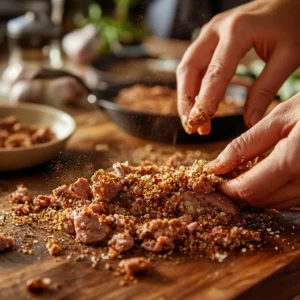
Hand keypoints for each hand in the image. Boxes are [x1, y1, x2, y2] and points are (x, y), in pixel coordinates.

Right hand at [177, 0, 299, 134]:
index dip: (204, 102)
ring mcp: (211, 31)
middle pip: (189, 68)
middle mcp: (217, 29)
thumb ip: (266, 90)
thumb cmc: (295, 23)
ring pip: (187, 66)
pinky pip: (194, 62)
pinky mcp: (211, 36)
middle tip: (191, 125)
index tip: (200, 125)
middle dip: (186, 100)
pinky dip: (193, 84)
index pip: (214, 74)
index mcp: (238, 31)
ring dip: (186, 94)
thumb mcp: (288, 57)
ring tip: (193, 119)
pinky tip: (198, 101)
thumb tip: (249, 121)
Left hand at [207, 93, 299, 209]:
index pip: (248, 189)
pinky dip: (273, 191)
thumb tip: (218, 165)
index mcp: (295, 161)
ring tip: (244, 172)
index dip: (226, 188)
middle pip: (260, 201)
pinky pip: (291, 201)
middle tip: (226, 174)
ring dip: (254, 192)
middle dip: (237, 191)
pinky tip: (267, 174)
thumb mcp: (282, 117)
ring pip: (275, 204)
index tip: (214, 178)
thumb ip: (247, 144)